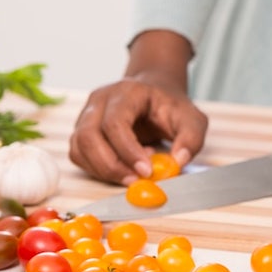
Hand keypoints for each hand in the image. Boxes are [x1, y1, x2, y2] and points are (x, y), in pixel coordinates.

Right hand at [69, 31, 207, 184]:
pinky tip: (121, 168)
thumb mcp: (192, 120)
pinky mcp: (82, 131)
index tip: (146, 171)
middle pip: (89, 136)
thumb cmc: (171, 107)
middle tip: (136, 180)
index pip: (115, 123)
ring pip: (80, 148)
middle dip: (112, 165)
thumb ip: (190, 139)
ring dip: (103, 169)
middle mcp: (100, 100)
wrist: (155, 95)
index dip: (127, 151)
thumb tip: (177, 162)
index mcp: (126, 92)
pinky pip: (79, 155)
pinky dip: (96, 169)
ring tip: (132, 173)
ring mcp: (86, 114)